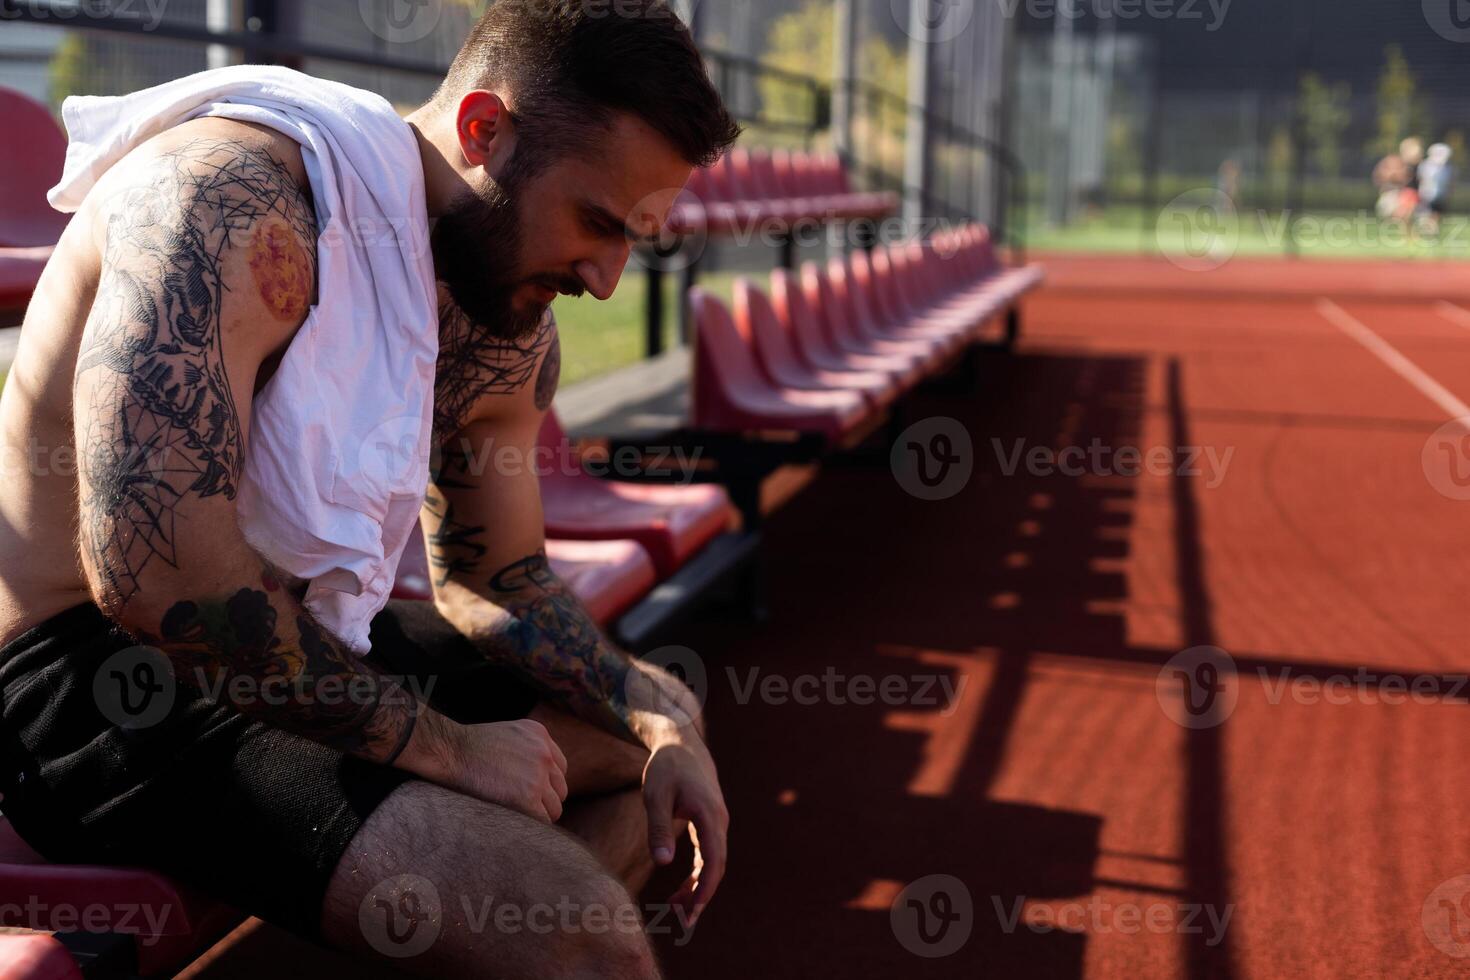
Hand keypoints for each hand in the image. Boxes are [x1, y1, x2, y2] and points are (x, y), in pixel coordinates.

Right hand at [407, 716, 568, 821]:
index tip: (534, 793)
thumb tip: (535, 777)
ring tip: (519, 819)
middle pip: (560, 789)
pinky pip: (543, 820)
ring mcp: (538, 775)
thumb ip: (527, 749)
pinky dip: (533, 825)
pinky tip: (518, 824)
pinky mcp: (527, 796)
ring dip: (540, 815)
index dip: (547, 783)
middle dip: (546, 800)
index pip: (560, 768)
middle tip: (526, 810)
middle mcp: (544, 753)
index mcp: (540, 735)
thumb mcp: (508, 735)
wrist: (452, 751)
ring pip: (555, 807)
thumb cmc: (469, 747)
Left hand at [642, 738, 727, 924]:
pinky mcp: (710, 824)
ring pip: (713, 863)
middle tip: (683, 921)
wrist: (681, 743)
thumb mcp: (655, 795)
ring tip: (676, 910)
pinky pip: (708, 856)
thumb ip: (658, 827)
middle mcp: (720, 821)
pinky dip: (697, 875)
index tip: (692, 911)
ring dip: (698, 887)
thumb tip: (662, 863)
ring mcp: (717, 823)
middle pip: (717, 867)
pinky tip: (681, 890)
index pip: (714, 860)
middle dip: (702, 896)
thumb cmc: (666, 767)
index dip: (705, 888)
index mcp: (709, 815)